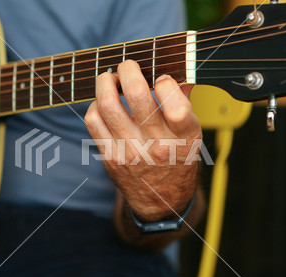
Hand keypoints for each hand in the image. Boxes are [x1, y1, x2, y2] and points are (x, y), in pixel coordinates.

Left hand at [85, 60, 201, 221]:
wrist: (161, 200)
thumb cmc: (178, 161)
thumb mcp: (192, 136)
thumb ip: (185, 103)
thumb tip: (179, 71)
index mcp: (184, 137)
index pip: (176, 105)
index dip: (165, 82)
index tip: (161, 78)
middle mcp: (157, 144)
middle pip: (136, 94)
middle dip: (129, 69)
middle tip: (128, 66)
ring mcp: (131, 151)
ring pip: (108, 104)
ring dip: (105, 82)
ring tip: (110, 78)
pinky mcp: (111, 156)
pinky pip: (93, 122)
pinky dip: (95, 105)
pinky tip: (102, 103)